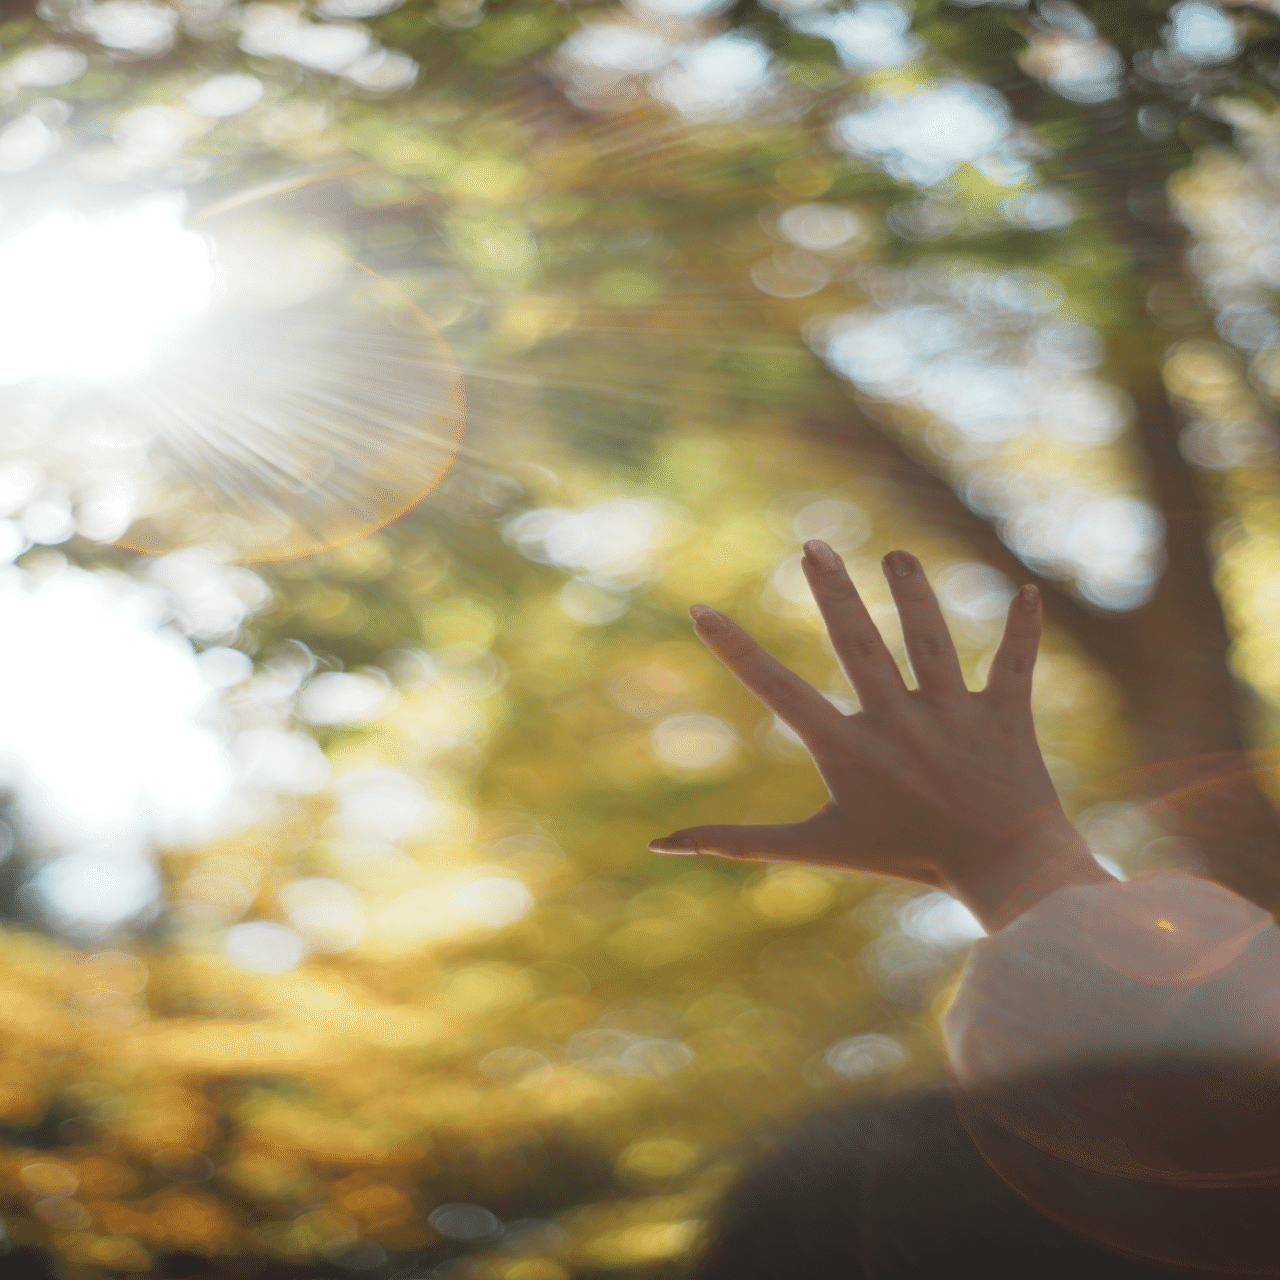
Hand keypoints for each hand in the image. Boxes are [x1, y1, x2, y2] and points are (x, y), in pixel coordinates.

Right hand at [647, 543, 1111, 931]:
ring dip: (914, 593)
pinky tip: (1028, 590)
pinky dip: (1023, 627)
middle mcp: (898, 724)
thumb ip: (739, 840)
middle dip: (834, 592)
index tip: (702, 610)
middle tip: (812, 545)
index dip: (737, 651)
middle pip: (859, 645)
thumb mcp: (816, 847)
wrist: (1003, 875)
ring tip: (896, 556)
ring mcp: (953, 716)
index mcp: (849, 751)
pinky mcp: (1005, 714)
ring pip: (931, 640)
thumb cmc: (905, 856)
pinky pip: (1016, 662)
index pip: (780, 693)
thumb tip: (659, 844)